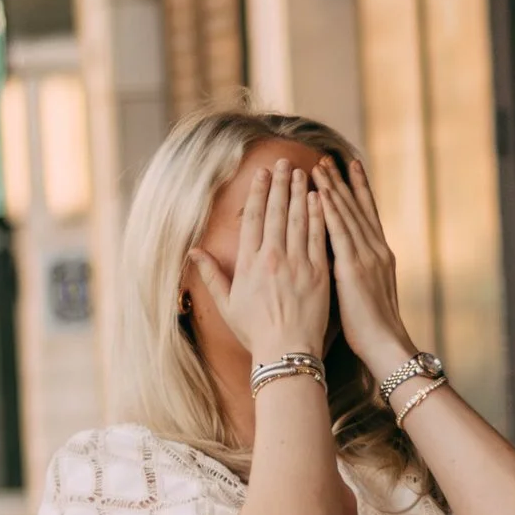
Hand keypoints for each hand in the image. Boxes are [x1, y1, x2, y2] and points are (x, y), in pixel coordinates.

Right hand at [195, 161, 331, 367]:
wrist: (286, 352)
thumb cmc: (255, 332)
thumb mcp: (227, 304)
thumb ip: (211, 275)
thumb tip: (193, 252)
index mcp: (249, 264)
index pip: (253, 219)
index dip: (258, 193)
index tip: (262, 173)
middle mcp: (273, 258)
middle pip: (276, 213)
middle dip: (280, 184)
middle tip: (284, 162)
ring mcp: (297, 264)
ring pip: (299, 220)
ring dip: (300, 193)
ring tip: (303, 172)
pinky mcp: (319, 273)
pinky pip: (318, 238)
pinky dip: (319, 216)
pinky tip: (321, 199)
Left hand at [314, 153, 413, 377]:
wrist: (385, 343)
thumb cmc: (372, 327)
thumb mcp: (366, 291)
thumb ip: (354, 270)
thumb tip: (336, 258)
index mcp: (380, 255)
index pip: (366, 214)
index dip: (357, 189)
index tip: (348, 167)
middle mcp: (376, 249)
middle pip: (357, 207)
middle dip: (342, 181)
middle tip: (327, 157)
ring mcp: (367, 256)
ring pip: (347, 214)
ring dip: (332, 188)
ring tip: (318, 166)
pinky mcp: (355, 267)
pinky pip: (340, 232)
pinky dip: (330, 210)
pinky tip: (319, 193)